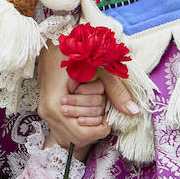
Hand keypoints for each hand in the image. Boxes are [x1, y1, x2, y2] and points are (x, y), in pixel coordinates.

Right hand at [36, 42, 137, 156]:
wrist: (48, 42)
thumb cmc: (75, 53)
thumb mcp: (100, 70)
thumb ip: (116, 92)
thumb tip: (134, 111)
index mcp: (57, 104)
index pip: (84, 134)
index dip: (101, 126)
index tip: (106, 111)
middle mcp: (48, 113)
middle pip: (80, 136)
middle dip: (95, 121)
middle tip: (98, 102)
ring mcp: (45, 113)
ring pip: (73, 133)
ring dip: (88, 120)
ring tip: (92, 102)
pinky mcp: (46, 110)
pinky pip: (67, 125)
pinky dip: (80, 117)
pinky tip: (85, 103)